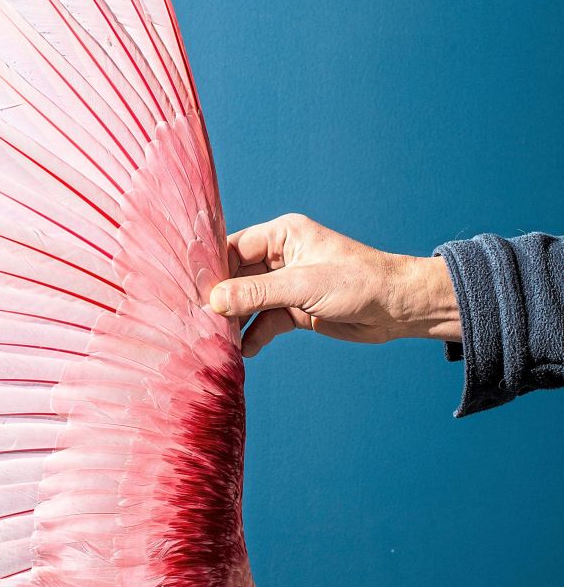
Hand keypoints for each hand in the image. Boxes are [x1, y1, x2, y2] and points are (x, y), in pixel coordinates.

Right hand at [209, 214, 461, 357]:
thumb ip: (257, 293)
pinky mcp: (295, 310)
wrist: (398, 309)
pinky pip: (264, 322)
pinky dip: (254, 336)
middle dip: (220, 300)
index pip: (233, 248)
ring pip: (248, 303)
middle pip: (236, 277)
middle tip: (198, 322)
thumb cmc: (359, 282)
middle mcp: (281, 257)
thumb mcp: (303, 285)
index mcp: (282, 236)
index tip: (189, 291)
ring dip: (235, 321)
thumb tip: (214, 301)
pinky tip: (244, 351)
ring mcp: (287, 285)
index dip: (211, 269)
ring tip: (218, 340)